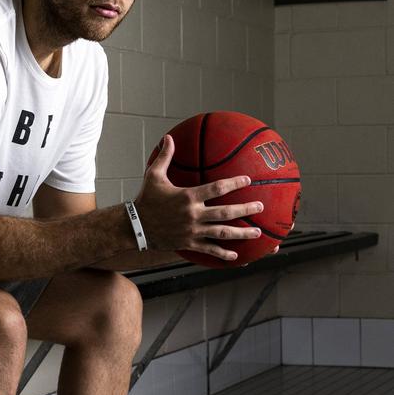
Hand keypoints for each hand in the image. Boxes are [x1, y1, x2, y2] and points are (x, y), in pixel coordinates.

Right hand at [135, 134, 264, 261]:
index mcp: (188, 197)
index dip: (234, 184)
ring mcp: (192, 231)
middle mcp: (193, 215)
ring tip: (257, 233)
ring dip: (241, 234)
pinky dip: (223, 254)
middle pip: (225, 213)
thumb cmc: (146, 199)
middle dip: (245, 209)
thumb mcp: (154, 176)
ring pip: (222, 233)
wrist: (134, 226)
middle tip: (260, 207)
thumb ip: (165, 156)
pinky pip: (209, 249)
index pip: (216, 189)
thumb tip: (168, 137)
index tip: (247, 180)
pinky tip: (236, 256)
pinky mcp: (189, 243)